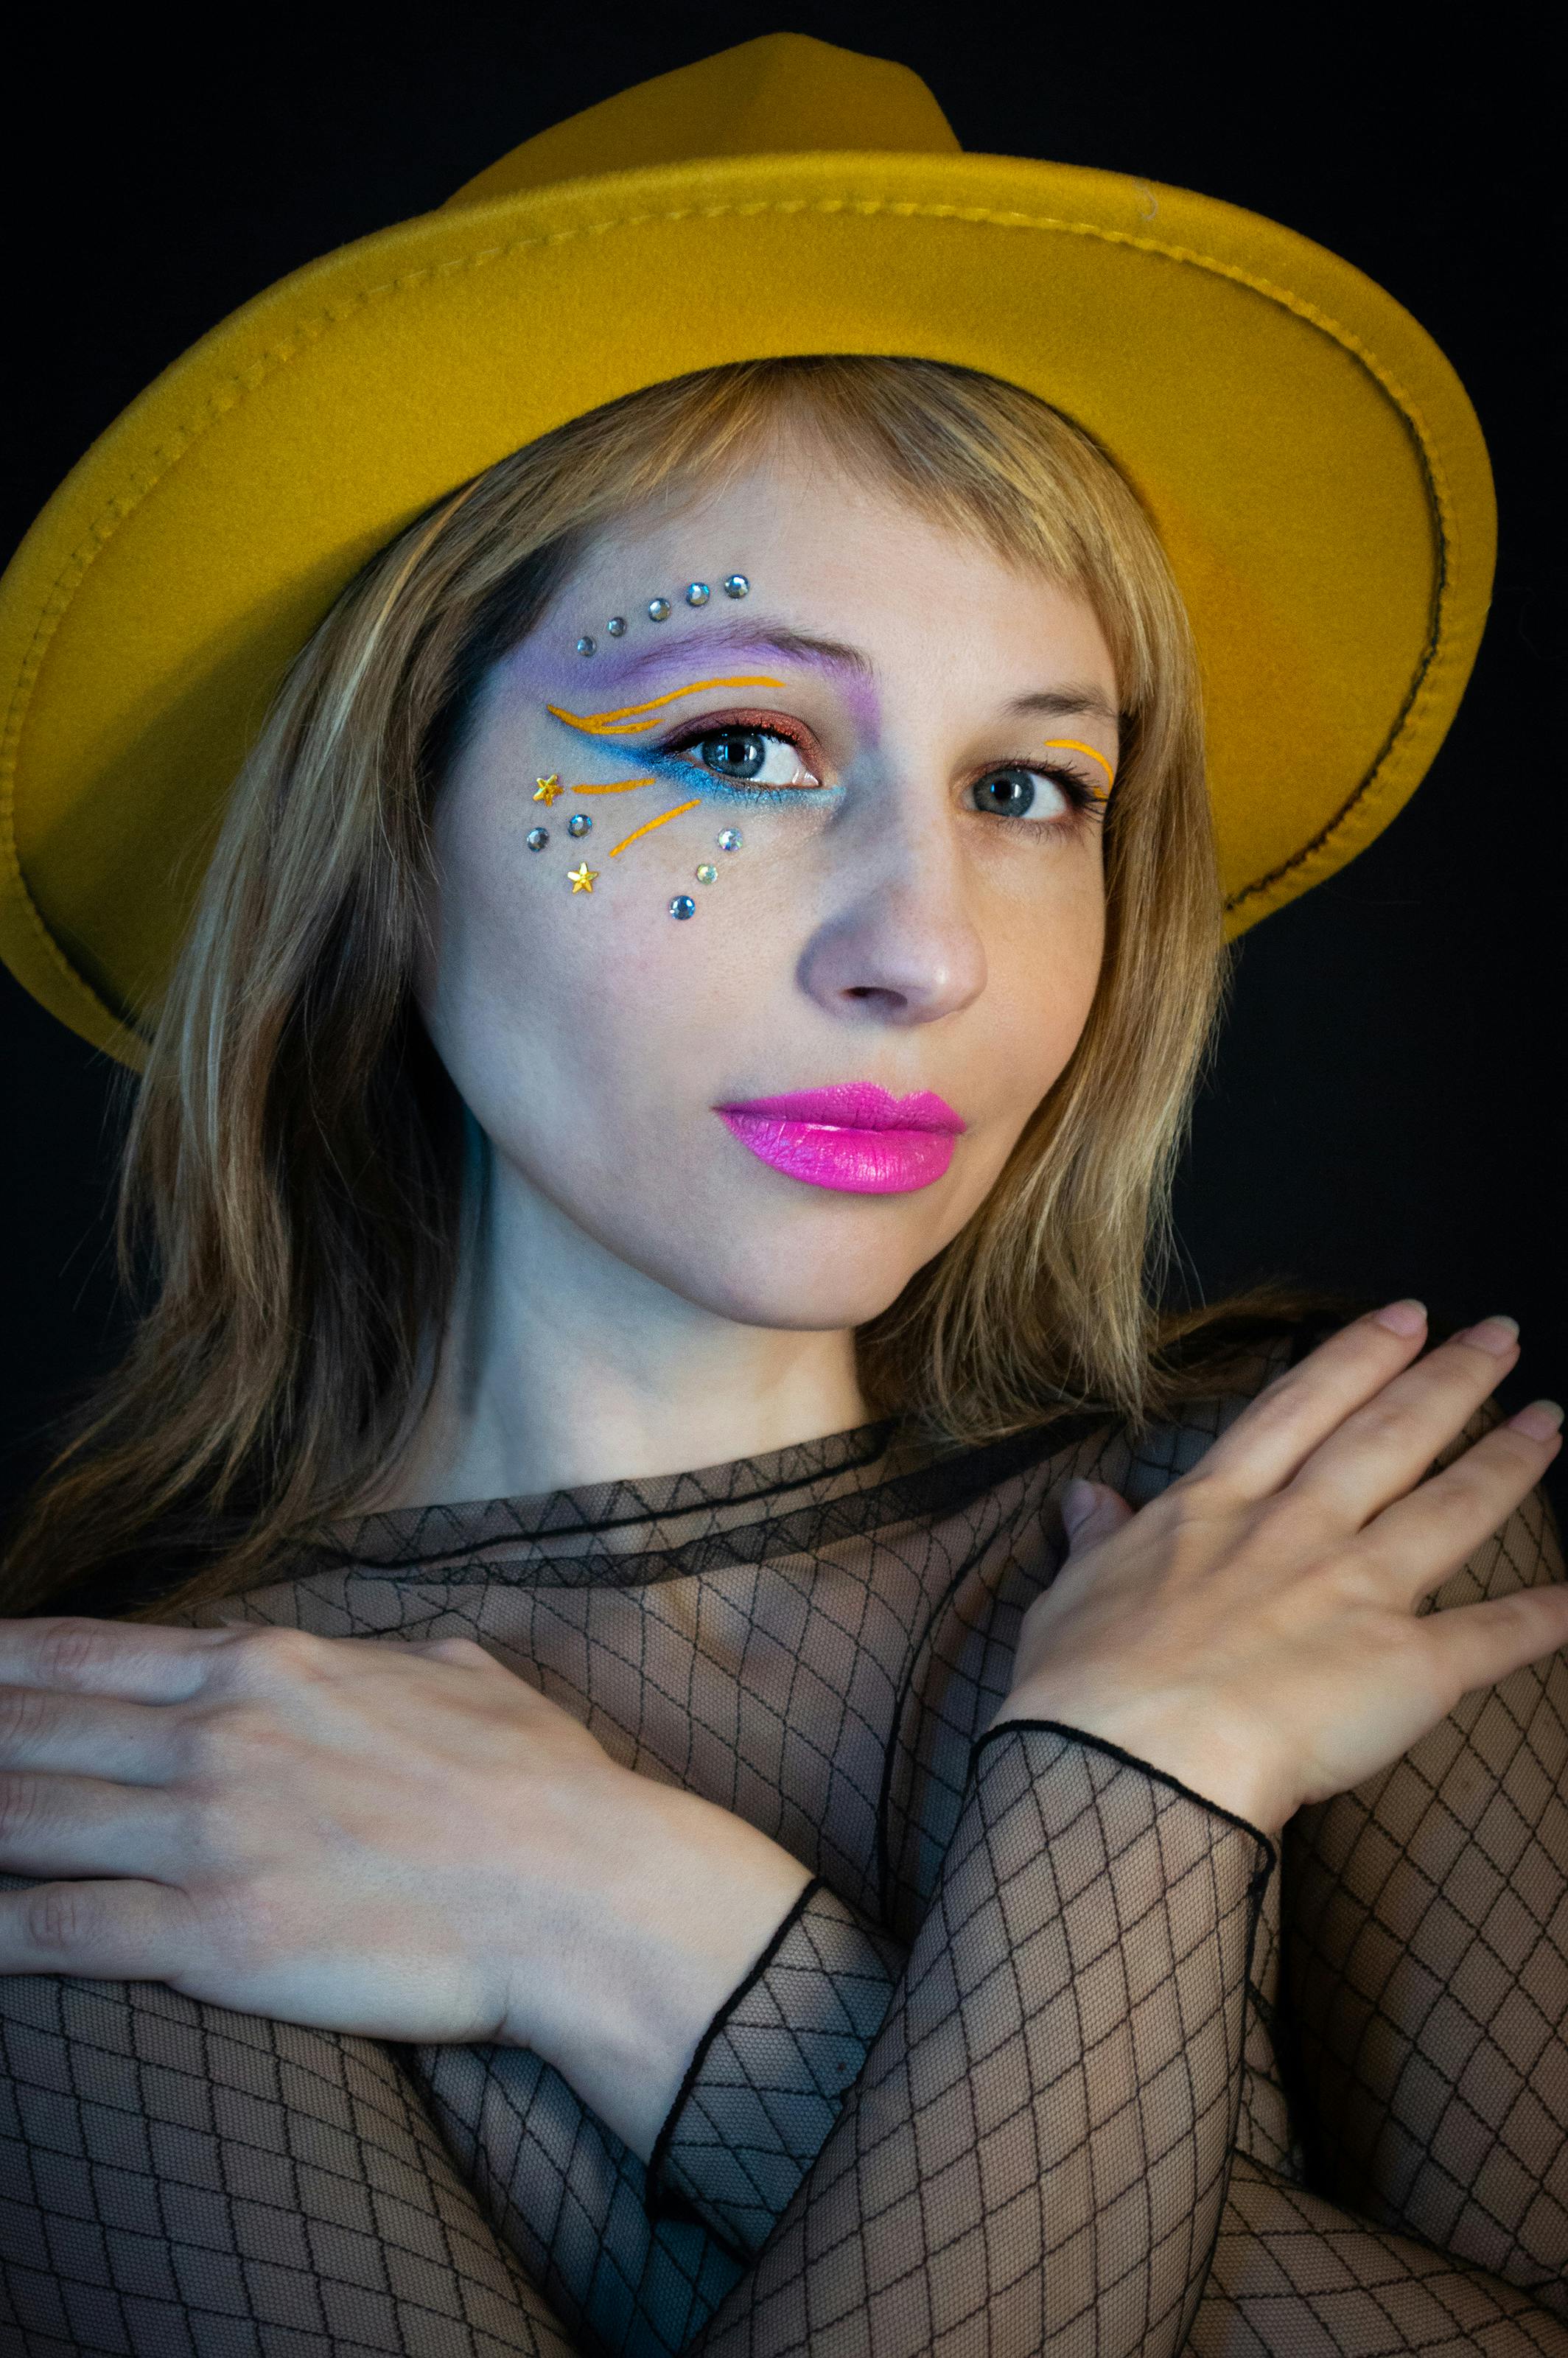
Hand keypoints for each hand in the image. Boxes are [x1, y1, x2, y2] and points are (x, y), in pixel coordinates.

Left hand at [0, 1620, 809, 2156]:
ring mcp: (204, 1833)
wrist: (577, 1885)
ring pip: (22, 1817)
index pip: (85, 1654)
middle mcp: (215, 1735)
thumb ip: (393, 1659)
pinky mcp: (210, 1935)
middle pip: (28, 1728)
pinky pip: (57, 1929)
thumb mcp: (460, 1674)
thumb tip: (392, 1658)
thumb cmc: (534, 1782)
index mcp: (266, 1667)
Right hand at [993, 1305, 1567, 1832]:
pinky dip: (1543, 1618)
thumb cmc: (1085, 1686)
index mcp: (1216, 1509)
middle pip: (1388, 1436)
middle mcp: (1297, 1531)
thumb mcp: (1072, 1592)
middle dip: (1449, 1380)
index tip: (1403, 1319)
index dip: (1357, 1358)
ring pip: (1449, 1509)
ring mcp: (1355, 1591)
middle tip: (1500, 1334)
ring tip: (1551, 1421)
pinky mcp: (1404, 1667)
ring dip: (1507, 1463)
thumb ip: (1095, 1539)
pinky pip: (1489, 1637)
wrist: (1131, 1760)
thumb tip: (1084, 1498)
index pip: (1300, 1410)